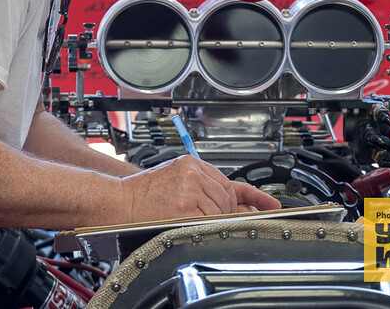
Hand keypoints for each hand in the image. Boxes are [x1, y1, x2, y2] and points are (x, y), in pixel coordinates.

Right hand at [121, 155, 279, 222]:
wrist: (119, 200)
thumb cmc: (143, 193)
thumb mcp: (174, 177)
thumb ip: (202, 185)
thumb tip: (235, 204)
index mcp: (191, 163)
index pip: (230, 180)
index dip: (252, 196)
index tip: (270, 204)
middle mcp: (192, 172)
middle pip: (228, 196)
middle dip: (226, 212)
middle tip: (210, 218)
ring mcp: (189, 188)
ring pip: (220, 210)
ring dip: (213, 220)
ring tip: (190, 219)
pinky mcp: (183, 206)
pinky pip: (208, 221)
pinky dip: (203, 226)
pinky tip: (189, 223)